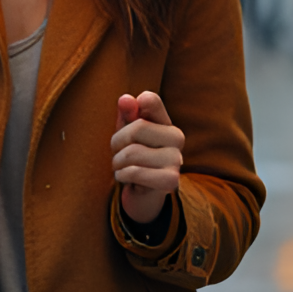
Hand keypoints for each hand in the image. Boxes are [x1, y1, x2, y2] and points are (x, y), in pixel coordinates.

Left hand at [111, 91, 184, 224]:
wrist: (141, 192)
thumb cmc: (132, 156)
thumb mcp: (125, 132)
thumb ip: (126, 114)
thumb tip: (126, 99)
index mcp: (164, 121)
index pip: (151, 100)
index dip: (139, 103)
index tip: (135, 109)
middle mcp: (176, 137)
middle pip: (137, 128)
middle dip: (116, 143)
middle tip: (117, 153)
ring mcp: (176, 159)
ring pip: (132, 153)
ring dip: (118, 163)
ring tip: (122, 167)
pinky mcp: (171, 180)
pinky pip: (135, 172)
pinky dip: (123, 175)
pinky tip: (127, 178)